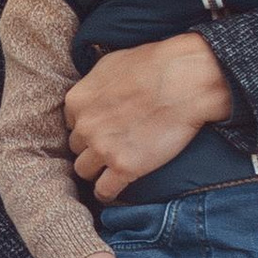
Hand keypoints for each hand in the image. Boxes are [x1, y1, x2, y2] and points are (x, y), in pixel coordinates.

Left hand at [63, 32, 231, 201]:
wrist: (186, 81)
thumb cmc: (154, 66)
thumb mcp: (110, 64)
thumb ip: (93, 84)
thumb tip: (92, 94)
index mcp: (77, 101)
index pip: (72, 124)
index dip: (88, 127)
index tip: (102, 128)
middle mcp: (85, 127)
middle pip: (77, 148)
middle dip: (91, 147)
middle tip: (112, 145)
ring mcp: (104, 149)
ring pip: (84, 171)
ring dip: (96, 170)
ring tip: (111, 168)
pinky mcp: (125, 168)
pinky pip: (104, 191)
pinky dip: (107, 192)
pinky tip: (114, 189)